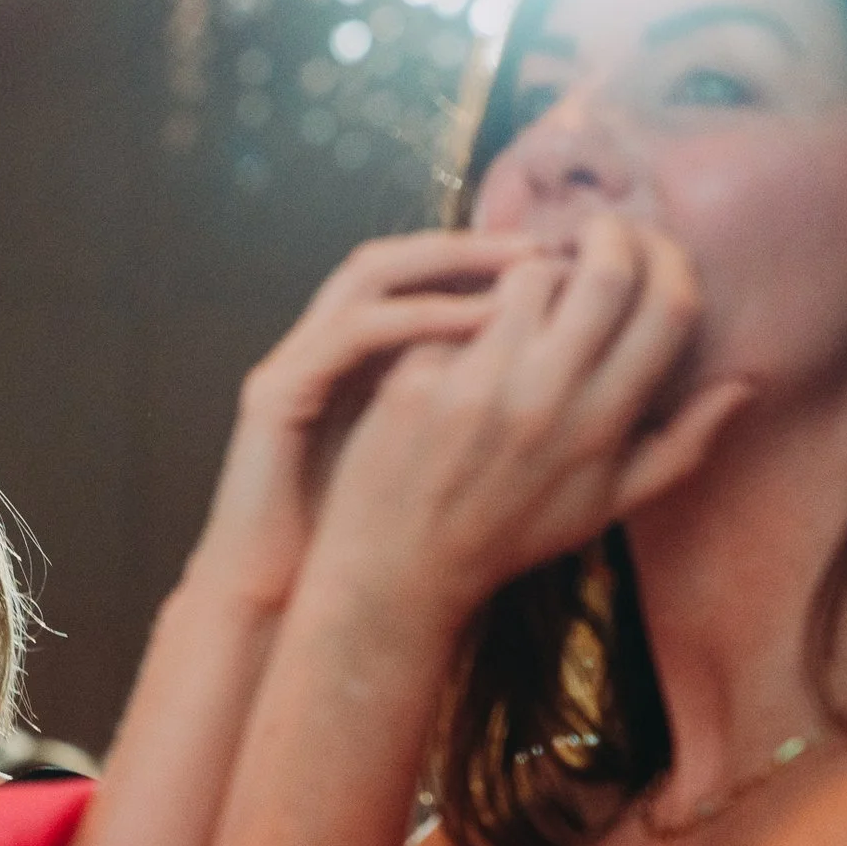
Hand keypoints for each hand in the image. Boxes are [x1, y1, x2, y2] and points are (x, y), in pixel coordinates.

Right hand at [193, 231, 539, 609]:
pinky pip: (352, 332)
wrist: (282, 602)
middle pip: (400, 259)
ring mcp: (295, 364)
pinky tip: (481, 322)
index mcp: (361, 363)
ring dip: (451, 261)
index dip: (494, 261)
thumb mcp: (434, 464)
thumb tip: (571, 387)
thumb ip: (475, 416)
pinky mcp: (275, 393)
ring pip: (369, 274)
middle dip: (477, 244)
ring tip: (522, 266)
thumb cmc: (362, 542)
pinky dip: (419, 317)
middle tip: (551, 244)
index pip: (425, 279)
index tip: (570, 261)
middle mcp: (323, 349)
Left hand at [305, 215, 750, 626]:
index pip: (668, 310)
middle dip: (608, 236)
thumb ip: (680, 448)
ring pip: (528, 276)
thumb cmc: (507, 536)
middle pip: (605, 275)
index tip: (650, 247)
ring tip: (530, 279)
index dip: (668, 260)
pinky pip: (457, 309)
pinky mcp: (419, 382)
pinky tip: (466, 314)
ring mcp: (480, 390)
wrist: (401, 570)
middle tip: (594, 232)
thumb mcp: (604, 507)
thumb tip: (743, 385)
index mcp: (603, 430)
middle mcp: (548, 403)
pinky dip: (470, 301)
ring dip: (535, 266)